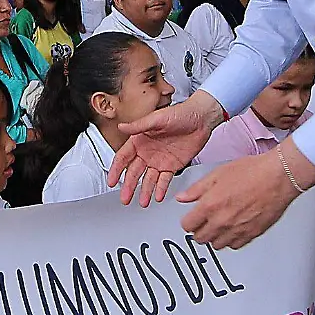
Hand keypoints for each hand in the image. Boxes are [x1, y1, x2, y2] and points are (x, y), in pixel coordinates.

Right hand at [107, 90, 223, 205]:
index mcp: (140, 140)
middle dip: (129, 186)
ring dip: (145, 191)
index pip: (123, 158)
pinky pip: (164, 180)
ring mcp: (160, 160)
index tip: (112, 181)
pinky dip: (160, 189)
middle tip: (125, 198)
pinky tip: (157, 196)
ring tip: (142, 202)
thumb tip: (122, 127)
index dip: (116, 170)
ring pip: (149, 179)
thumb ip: (139, 125)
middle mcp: (147, 152)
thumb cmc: (180, 113)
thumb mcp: (157, 118)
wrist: (202, 118)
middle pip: (134, 172)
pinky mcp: (173, 166)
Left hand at [173, 150, 302, 249]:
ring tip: (220, 224)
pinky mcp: (252, 234)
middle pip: (200, 239)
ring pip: (216, 245)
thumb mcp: (217, 174)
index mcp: (209, 206)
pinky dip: (231, 240)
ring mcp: (237, 230)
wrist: (278, 177)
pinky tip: (234, 228)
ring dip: (215, 236)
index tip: (192, 218)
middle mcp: (222, 221)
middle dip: (200, 230)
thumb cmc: (252, 171)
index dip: (188, 221)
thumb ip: (196, 189)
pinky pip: (235, 245)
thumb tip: (182, 198)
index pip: (187, 226)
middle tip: (205, 221)